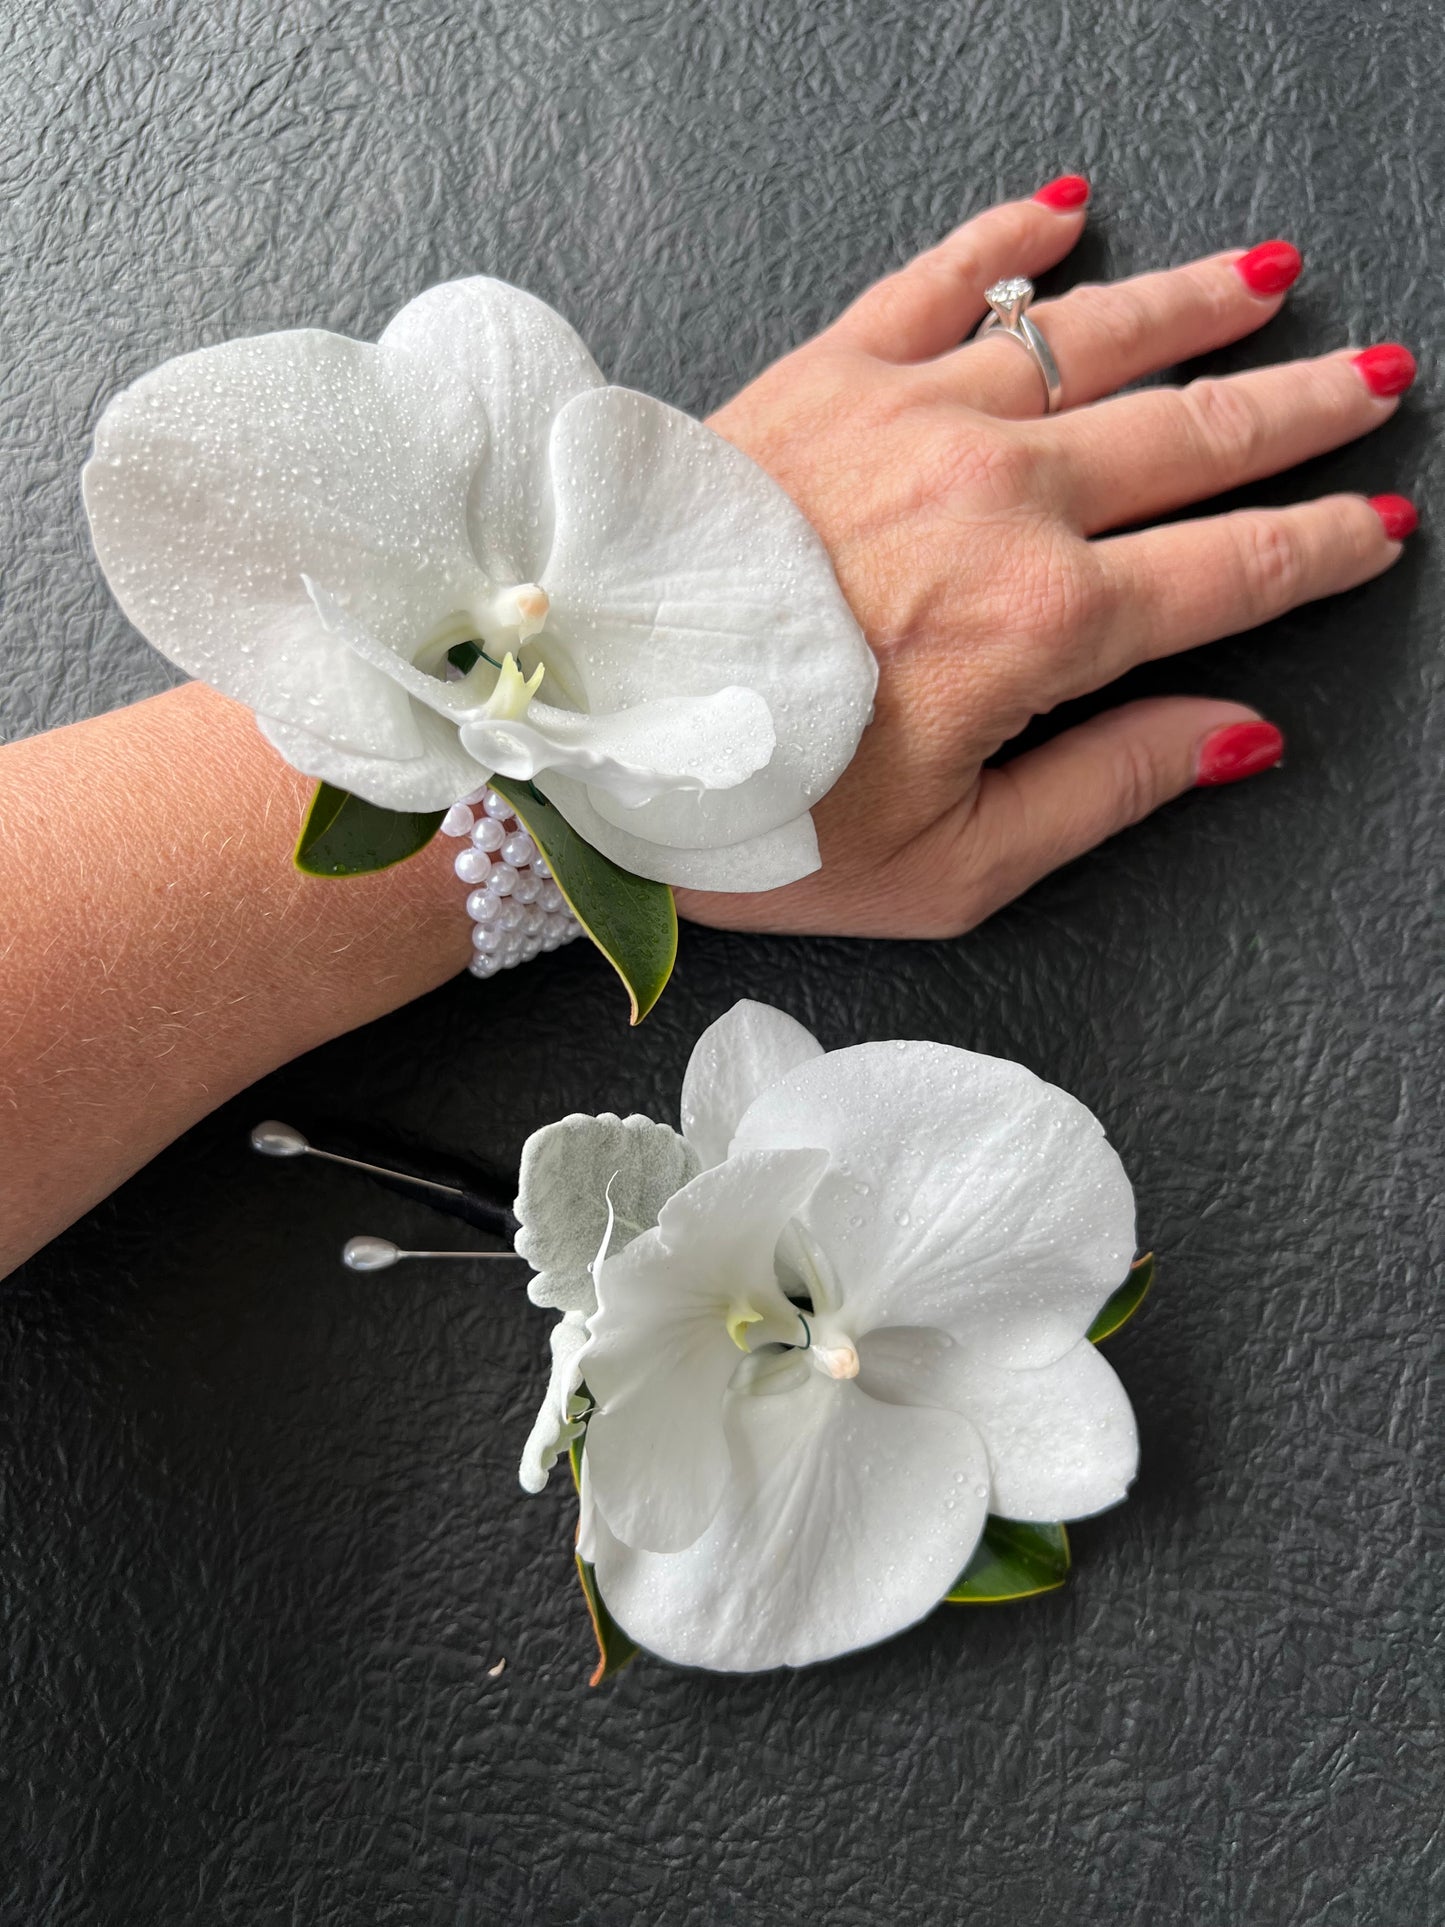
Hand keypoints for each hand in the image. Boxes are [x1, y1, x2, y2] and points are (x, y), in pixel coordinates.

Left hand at [681, 176, 1416, 934]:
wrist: (579, 731)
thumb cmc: (756, 814)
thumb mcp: (954, 861)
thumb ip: (1111, 788)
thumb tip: (1237, 736)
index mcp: (1043, 625)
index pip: (1233, 571)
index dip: (1320, 549)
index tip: (1376, 527)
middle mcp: (999, 498)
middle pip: (1195, 433)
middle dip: (1298, 409)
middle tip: (1371, 384)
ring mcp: (911, 419)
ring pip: (1096, 336)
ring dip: (1197, 304)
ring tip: (1272, 278)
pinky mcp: (822, 375)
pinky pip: (941, 279)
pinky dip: (1009, 239)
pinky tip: (1065, 210)